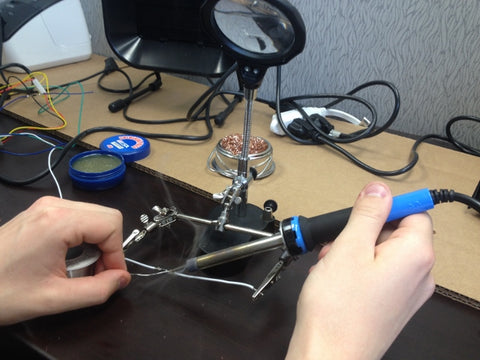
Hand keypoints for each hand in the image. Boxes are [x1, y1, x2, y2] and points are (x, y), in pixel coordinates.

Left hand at [0, 196, 130, 324]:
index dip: (117, 254)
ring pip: (94, 215)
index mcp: (58, 222)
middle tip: (98, 274)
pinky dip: (84, 236)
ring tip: (82, 269)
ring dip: (97, 242)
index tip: (110, 278)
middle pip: (106, 216)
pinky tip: (70, 258)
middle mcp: (54, 205)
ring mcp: (46, 206)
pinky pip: (77, 217)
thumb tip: (121, 279)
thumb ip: (97, 291)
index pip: (111, 225)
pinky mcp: (40, 211)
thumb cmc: (4, 292)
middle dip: (109, 247)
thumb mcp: (55, 299)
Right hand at [286, 182, 434, 359]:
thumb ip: (368, 213)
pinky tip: (336, 278)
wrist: (328, 355)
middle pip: (396, 232)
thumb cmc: (337, 308)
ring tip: (332, 263)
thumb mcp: (349, 246)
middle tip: (337, 243)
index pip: (414, 212)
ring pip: (383, 253)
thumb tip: (379, 190)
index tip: (360, 212)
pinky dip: (357, 269)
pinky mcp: (392, 304)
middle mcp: (419, 275)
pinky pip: (379, 274)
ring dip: (355, 250)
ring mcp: (406, 292)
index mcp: (415, 255)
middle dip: (363, 231)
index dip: (385, 207)